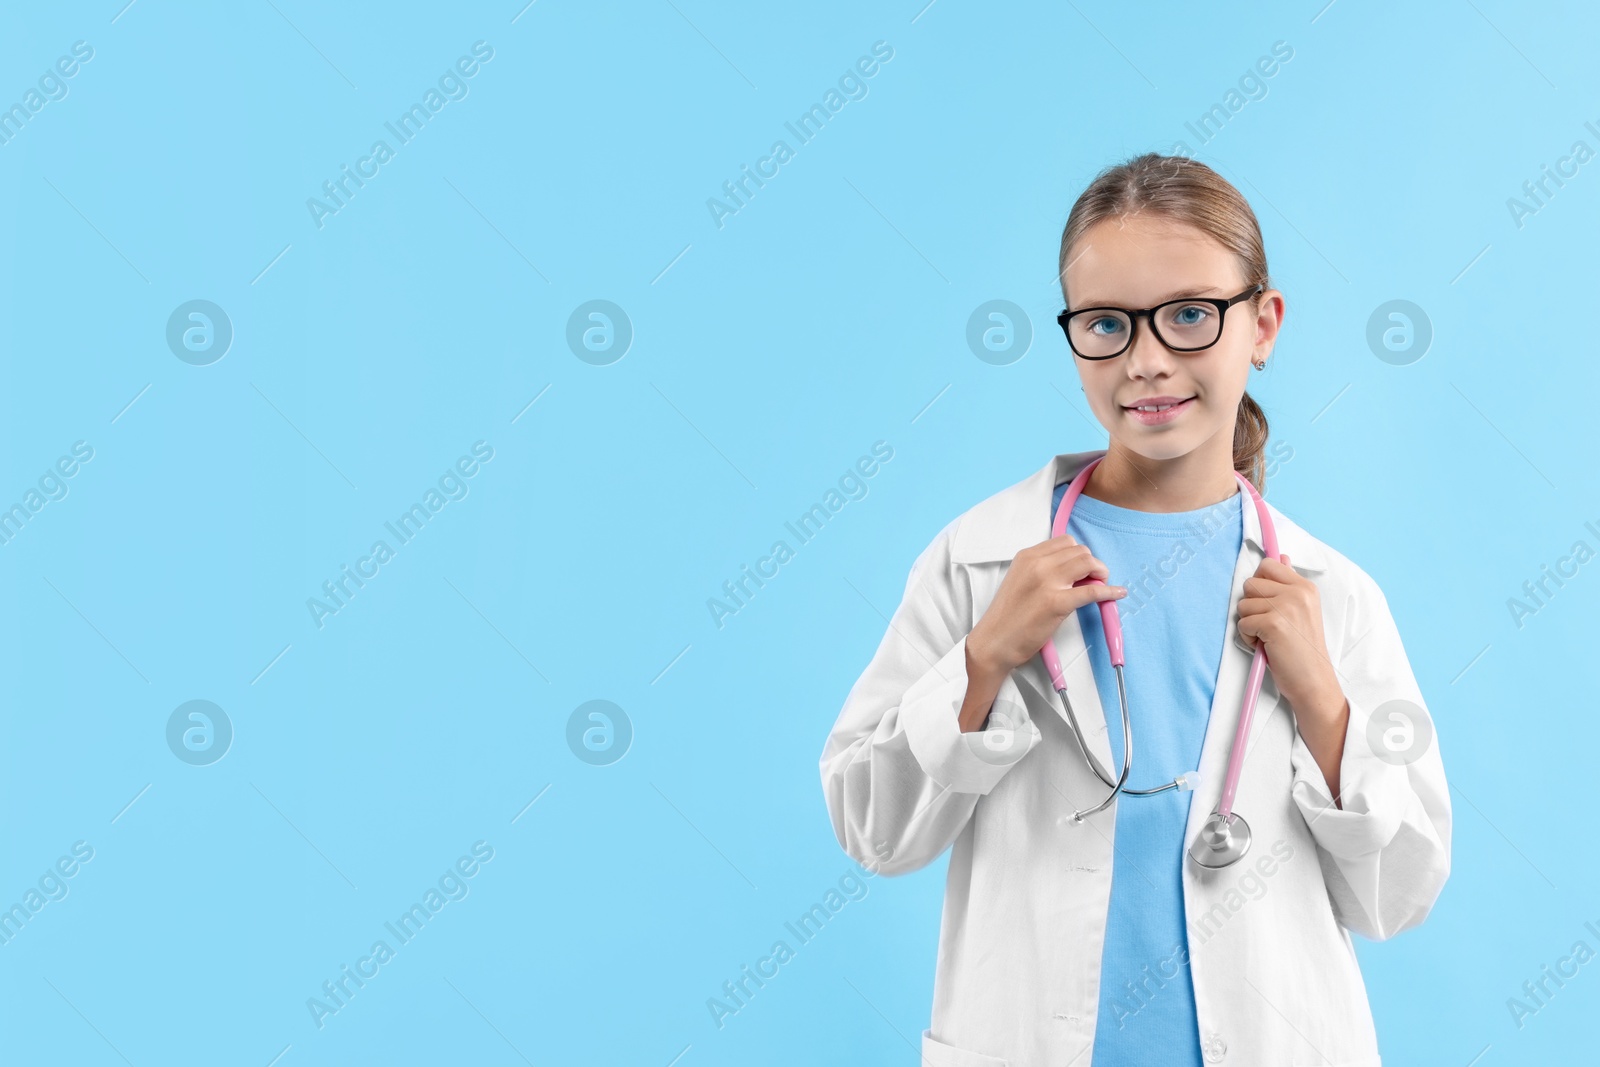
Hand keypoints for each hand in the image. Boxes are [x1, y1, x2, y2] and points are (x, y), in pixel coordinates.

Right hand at [968, 535, 1126, 678]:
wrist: (994, 641)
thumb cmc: (1007, 616)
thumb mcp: (1021, 581)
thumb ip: (1042, 570)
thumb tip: (1075, 570)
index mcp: (1027, 556)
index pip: (1065, 542)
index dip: (1079, 555)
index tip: (1081, 569)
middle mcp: (1037, 564)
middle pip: (1080, 550)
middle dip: (1092, 564)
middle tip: (1093, 580)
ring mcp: (1047, 582)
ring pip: (1088, 563)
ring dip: (1100, 574)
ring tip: (1099, 587)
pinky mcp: (1057, 603)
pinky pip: (1093, 590)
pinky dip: (1109, 591)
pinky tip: (1117, 594)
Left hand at [1236, 553, 1338, 708]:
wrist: (1314, 681)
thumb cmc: (1303, 649)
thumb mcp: (1302, 611)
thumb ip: (1289, 585)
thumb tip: (1281, 556)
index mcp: (1305, 587)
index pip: (1268, 565)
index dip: (1260, 585)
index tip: (1267, 604)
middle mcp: (1298, 593)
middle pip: (1250, 584)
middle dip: (1252, 606)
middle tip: (1268, 625)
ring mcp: (1286, 607)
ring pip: (1243, 604)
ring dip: (1249, 624)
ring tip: (1268, 637)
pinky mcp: (1273, 624)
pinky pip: (1242, 623)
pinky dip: (1248, 638)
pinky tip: (1265, 646)